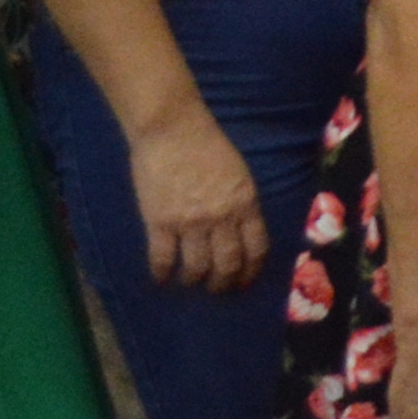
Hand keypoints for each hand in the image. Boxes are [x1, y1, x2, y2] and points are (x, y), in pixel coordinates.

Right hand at [130, 111, 269, 290]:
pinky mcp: (160, 222)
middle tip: (218, 289)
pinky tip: (162, 279)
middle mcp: (222, 218)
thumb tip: (242, 231)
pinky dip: (163, 274)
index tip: (245, 282)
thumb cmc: (207, 144)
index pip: (257, 248)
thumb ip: (242, 203)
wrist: (172, 129)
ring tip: (191, 282)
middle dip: (224, 283)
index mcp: (246, 204)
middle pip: (228, 264)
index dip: (252, 271)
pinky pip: (163, 259)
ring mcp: (190, 223)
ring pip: (197, 267)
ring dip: (195, 281)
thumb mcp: (239, 173)